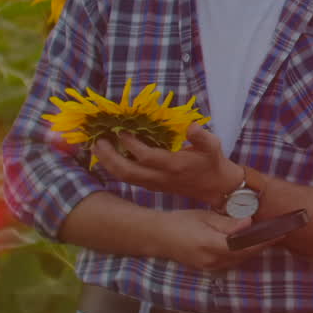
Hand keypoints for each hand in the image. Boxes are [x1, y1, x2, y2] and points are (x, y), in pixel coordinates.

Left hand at [93, 123, 235, 200]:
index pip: (146, 156)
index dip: (131, 143)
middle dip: (109, 156)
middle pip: (127, 171)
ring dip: (108, 163)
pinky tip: (108, 156)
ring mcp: (154, 183)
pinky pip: (128, 178)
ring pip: (124, 177)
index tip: (121, 129)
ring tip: (97, 147)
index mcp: (174, 166)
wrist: (215, 187)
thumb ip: (201, 136)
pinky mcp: (152, 185)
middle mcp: (160, 177)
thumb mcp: (213, 146)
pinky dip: (115, 167)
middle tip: (98, 140)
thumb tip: (190, 126)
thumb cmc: (212, 162)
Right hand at [157, 208, 273, 270]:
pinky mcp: (209, 268)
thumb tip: (249, 224)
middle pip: (246, 254)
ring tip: (269, 236)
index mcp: (212, 245)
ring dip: (255, 249)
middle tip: (280, 232)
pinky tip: (250, 243)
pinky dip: (244, 252)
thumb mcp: (205, 217)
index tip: (280, 231)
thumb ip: (228, 223)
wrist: (158, 237)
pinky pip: (232, 261)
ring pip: (241, 259)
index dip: (265, 239)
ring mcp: (211, 267)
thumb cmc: (180, 222)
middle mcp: (213, 261)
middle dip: (264, 244)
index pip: (246, 244)